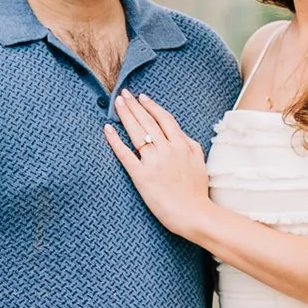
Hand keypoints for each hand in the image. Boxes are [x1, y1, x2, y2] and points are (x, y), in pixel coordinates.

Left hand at [103, 88, 216, 237]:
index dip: (151, 106)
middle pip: (147, 121)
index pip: (164, 119)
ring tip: (117, 103)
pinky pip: (125, 154)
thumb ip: (190, 144)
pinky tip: (108, 129)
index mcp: (182, 145)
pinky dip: (115, 140)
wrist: (192, 213)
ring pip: (136, 132)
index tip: (142, 97)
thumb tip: (180, 134)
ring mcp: (153, 162)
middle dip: (134, 105)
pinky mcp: (141, 176)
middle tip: (123, 93)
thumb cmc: (196, 191)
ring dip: (126, 115)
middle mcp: (167, 149)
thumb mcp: (199, 162)